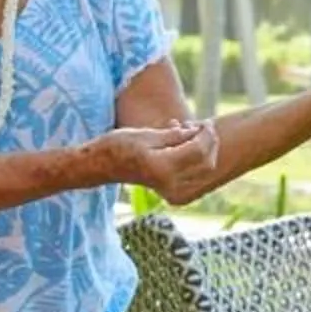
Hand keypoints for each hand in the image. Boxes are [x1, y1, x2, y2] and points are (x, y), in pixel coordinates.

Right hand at [99, 119, 220, 204]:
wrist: (100, 166)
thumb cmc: (118, 146)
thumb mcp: (147, 135)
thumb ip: (174, 135)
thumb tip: (195, 132)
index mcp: (164, 167)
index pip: (199, 150)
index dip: (206, 134)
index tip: (205, 122)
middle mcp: (170, 182)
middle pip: (206, 163)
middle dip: (210, 143)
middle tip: (202, 127)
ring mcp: (169, 188)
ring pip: (203, 171)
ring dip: (205, 151)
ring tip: (191, 134)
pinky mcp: (168, 189)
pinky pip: (193, 176)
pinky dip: (196, 160)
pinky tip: (183, 144)